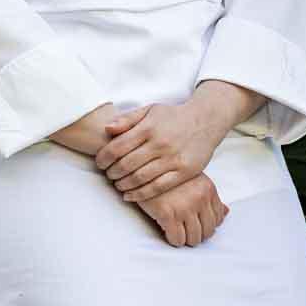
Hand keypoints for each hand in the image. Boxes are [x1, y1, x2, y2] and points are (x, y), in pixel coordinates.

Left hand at [94, 96, 230, 200]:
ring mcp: (173, 159)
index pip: (117, 147)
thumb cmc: (173, 116)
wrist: (206, 120)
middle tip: (108, 175)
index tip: (100, 163)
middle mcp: (160, 144)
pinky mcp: (184, 172)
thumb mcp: (150, 110)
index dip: (104, 158)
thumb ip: (127, 119)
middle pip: (126, 165)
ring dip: (123, 185)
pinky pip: (158, 187)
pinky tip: (131, 195)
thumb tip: (106, 129)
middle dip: (112, 173)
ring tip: (117, 185)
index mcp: (148, 128)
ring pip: (140, 178)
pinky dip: (140, 194)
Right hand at [137, 174, 229, 247]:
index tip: (196, 224)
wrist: (141, 168)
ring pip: (194, 239)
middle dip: (197, 234)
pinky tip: (166, 231)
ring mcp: (185, 207)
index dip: (207, 225)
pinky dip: (173, 240)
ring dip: (185, 239)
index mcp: (208, 189)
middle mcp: (200, 198)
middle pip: (208, 231)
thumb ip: (210, 197)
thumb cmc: (168, 174)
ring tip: (176, 232)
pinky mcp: (168, 214)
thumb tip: (226, 212)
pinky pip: (177, 239)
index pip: (219, 218)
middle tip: (186, 231)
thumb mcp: (194, 180)